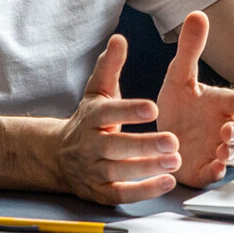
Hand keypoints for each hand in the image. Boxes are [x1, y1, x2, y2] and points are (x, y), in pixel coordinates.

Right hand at [53, 35, 180, 204]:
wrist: (58, 157)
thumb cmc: (87, 121)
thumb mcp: (96, 92)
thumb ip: (109, 66)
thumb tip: (119, 39)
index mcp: (90, 117)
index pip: (109, 113)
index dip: (130, 111)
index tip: (154, 107)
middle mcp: (89, 144)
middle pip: (115, 146)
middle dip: (145, 145)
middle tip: (173, 140)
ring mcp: (94, 170)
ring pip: (119, 170)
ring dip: (148, 167)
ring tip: (176, 161)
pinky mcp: (101, 191)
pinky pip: (122, 193)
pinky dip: (143, 190)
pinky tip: (166, 182)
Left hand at [156, 11, 233, 187]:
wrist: (163, 136)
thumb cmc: (180, 106)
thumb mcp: (179, 76)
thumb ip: (190, 49)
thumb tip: (197, 13)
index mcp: (223, 105)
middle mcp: (226, 128)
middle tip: (229, 131)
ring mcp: (218, 150)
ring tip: (223, 151)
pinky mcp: (206, 169)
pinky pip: (216, 173)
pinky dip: (216, 172)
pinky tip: (213, 168)